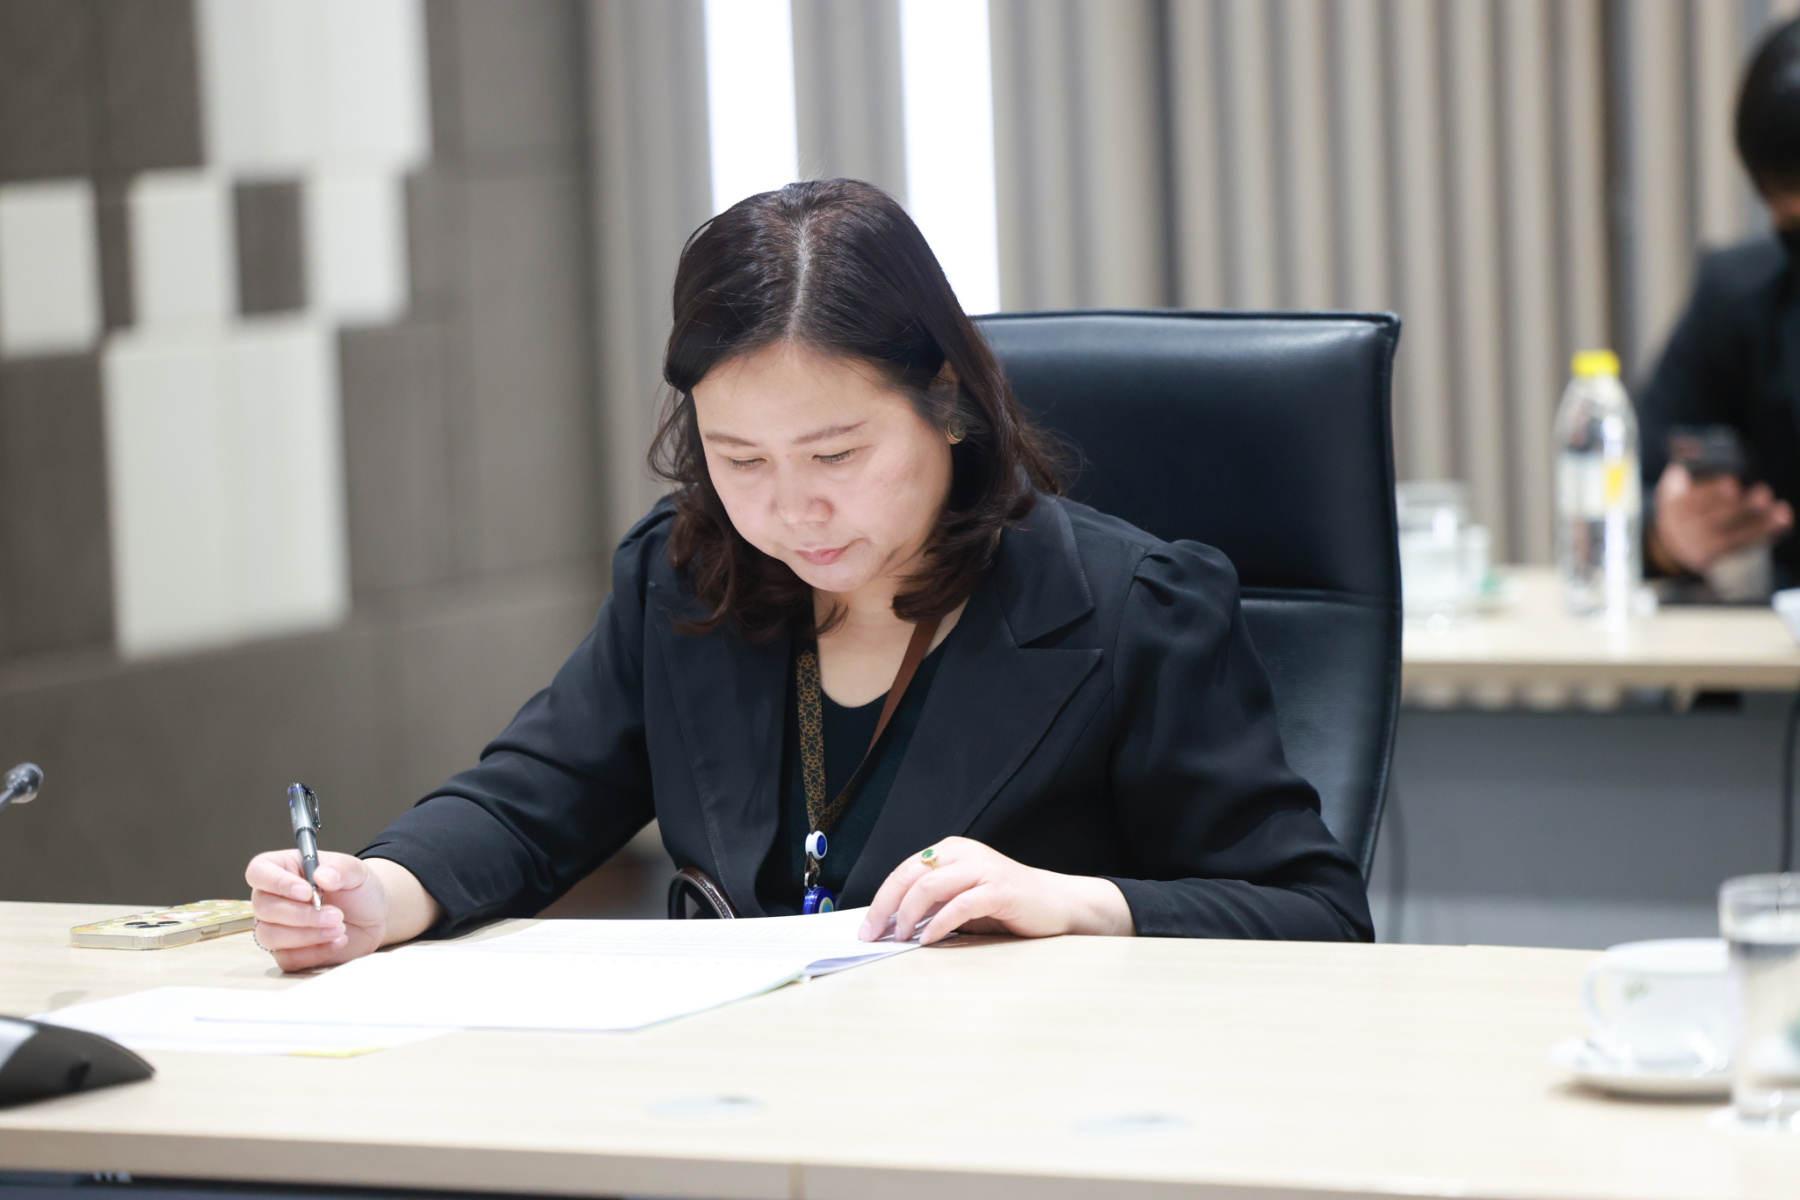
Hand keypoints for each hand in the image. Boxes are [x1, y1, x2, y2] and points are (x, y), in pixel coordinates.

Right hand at [245, 851, 420, 972]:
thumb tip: (321, 876)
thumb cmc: (358, 889)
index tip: (306, 892)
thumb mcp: (357, 871)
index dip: (277, 883)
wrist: (374, 916)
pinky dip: (314, 953)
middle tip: (335, 915)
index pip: (259, 872)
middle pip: (264, 908)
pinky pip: (287, 958)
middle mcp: (273, 897)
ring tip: (339, 928)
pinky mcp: (288, 952)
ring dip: (307, 935)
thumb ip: (341, 868)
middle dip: (301, 914)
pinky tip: (338, 941)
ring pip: (270, 936)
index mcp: (283, 868)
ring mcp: (277, 926)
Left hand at [858, 836, 1133, 944]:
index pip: (904, 871)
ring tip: (902, 938)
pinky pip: (960, 905)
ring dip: (909, 916)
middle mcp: (964, 853)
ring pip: (930, 886)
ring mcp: (983, 869)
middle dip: (885, 908)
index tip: (866, 928)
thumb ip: (933, 903)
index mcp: (951, 850)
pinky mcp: (1000, 890)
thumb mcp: (962, 898)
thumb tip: (891, 924)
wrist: (1058, 903)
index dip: (880, 899)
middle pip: (910, 876)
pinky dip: (939, 924)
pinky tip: (930, 940)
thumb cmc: (1007, 905)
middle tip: (874, 935)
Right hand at [1652, 463, 1791, 572]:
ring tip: (1780, 511)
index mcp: (1675, 506)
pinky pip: (1742, 545)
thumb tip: (1696, 446)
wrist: (1669, 542)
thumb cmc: (1679, 504)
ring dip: (1759, 523)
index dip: (1712, 492)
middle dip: (1741, 507)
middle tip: (1763, 493)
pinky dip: (1764, 534)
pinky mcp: (1716, 556)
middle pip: (1715, 520)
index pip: (1693, 501)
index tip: (1732, 483)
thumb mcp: (1672, 484)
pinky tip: (1781, 522)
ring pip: (1732, 535)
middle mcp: (1685, 529)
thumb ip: (1684, 465)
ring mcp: (1700, 546)